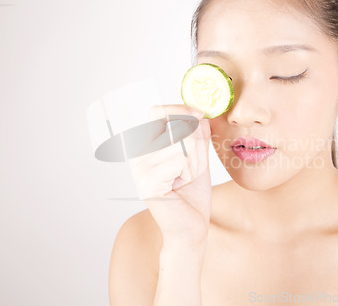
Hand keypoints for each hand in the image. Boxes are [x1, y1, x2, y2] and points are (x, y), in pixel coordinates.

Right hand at [128, 104, 211, 247]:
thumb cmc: (192, 195)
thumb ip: (198, 134)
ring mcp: (140, 168)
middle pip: (176, 125)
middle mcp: (137, 154)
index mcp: (145, 146)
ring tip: (186, 177)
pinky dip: (190, 171)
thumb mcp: (198, 157)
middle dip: (196, 142)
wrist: (192, 228)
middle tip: (193, 165)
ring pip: (184, 142)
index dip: (180, 109)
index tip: (200, 114)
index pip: (156, 112)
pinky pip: (181, 159)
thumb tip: (199, 113)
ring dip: (196, 160)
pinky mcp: (148, 181)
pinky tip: (181, 185)